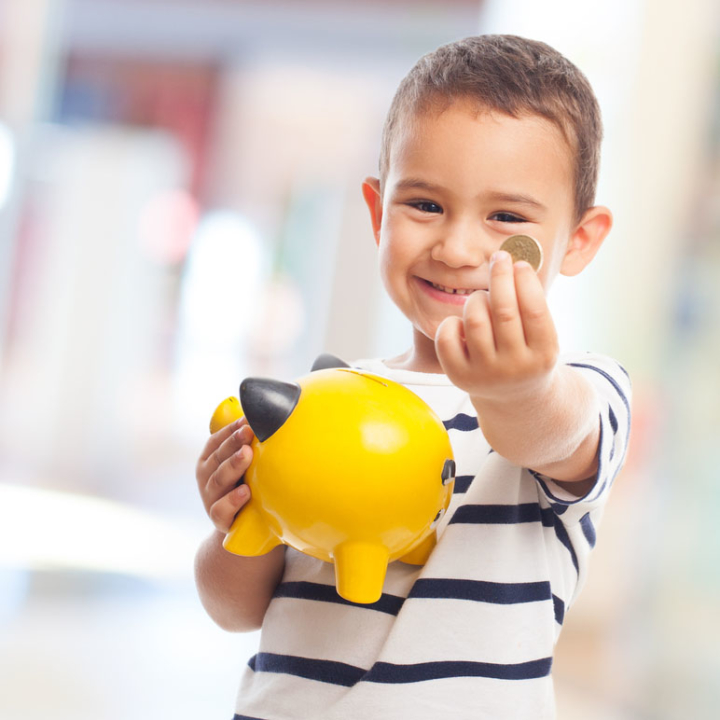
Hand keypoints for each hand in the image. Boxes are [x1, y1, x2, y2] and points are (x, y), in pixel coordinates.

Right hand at [196, 418, 254, 532]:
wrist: (243, 525)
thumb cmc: (245, 485)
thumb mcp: (245, 464)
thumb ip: (249, 445)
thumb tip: (272, 419)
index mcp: (209, 461)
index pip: (216, 441)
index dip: (230, 430)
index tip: (247, 420)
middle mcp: (206, 477)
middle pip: (218, 457)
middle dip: (233, 443)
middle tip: (249, 431)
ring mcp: (210, 498)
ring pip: (218, 480)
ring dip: (233, 465)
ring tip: (248, 454)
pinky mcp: (219, 519)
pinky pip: (221, 510)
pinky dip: (232, 500)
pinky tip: (245, 491)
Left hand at [435, 251, 558, 403]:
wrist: (513, 398)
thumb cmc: (527, 353)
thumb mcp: (541, 336)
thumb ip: (531, 305)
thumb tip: (514, 262)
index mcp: (543, 355)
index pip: (535, 311)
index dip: (526, 282)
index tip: (519, 262)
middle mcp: (515, 368)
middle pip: (503, 311)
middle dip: (500, 277)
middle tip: (499, 258)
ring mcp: (485, 374)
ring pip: (475, 319)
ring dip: (477, 298)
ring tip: (482, 297)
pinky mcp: (459, 376)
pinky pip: (447, 337)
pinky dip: (452, 321)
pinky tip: (462, 322)